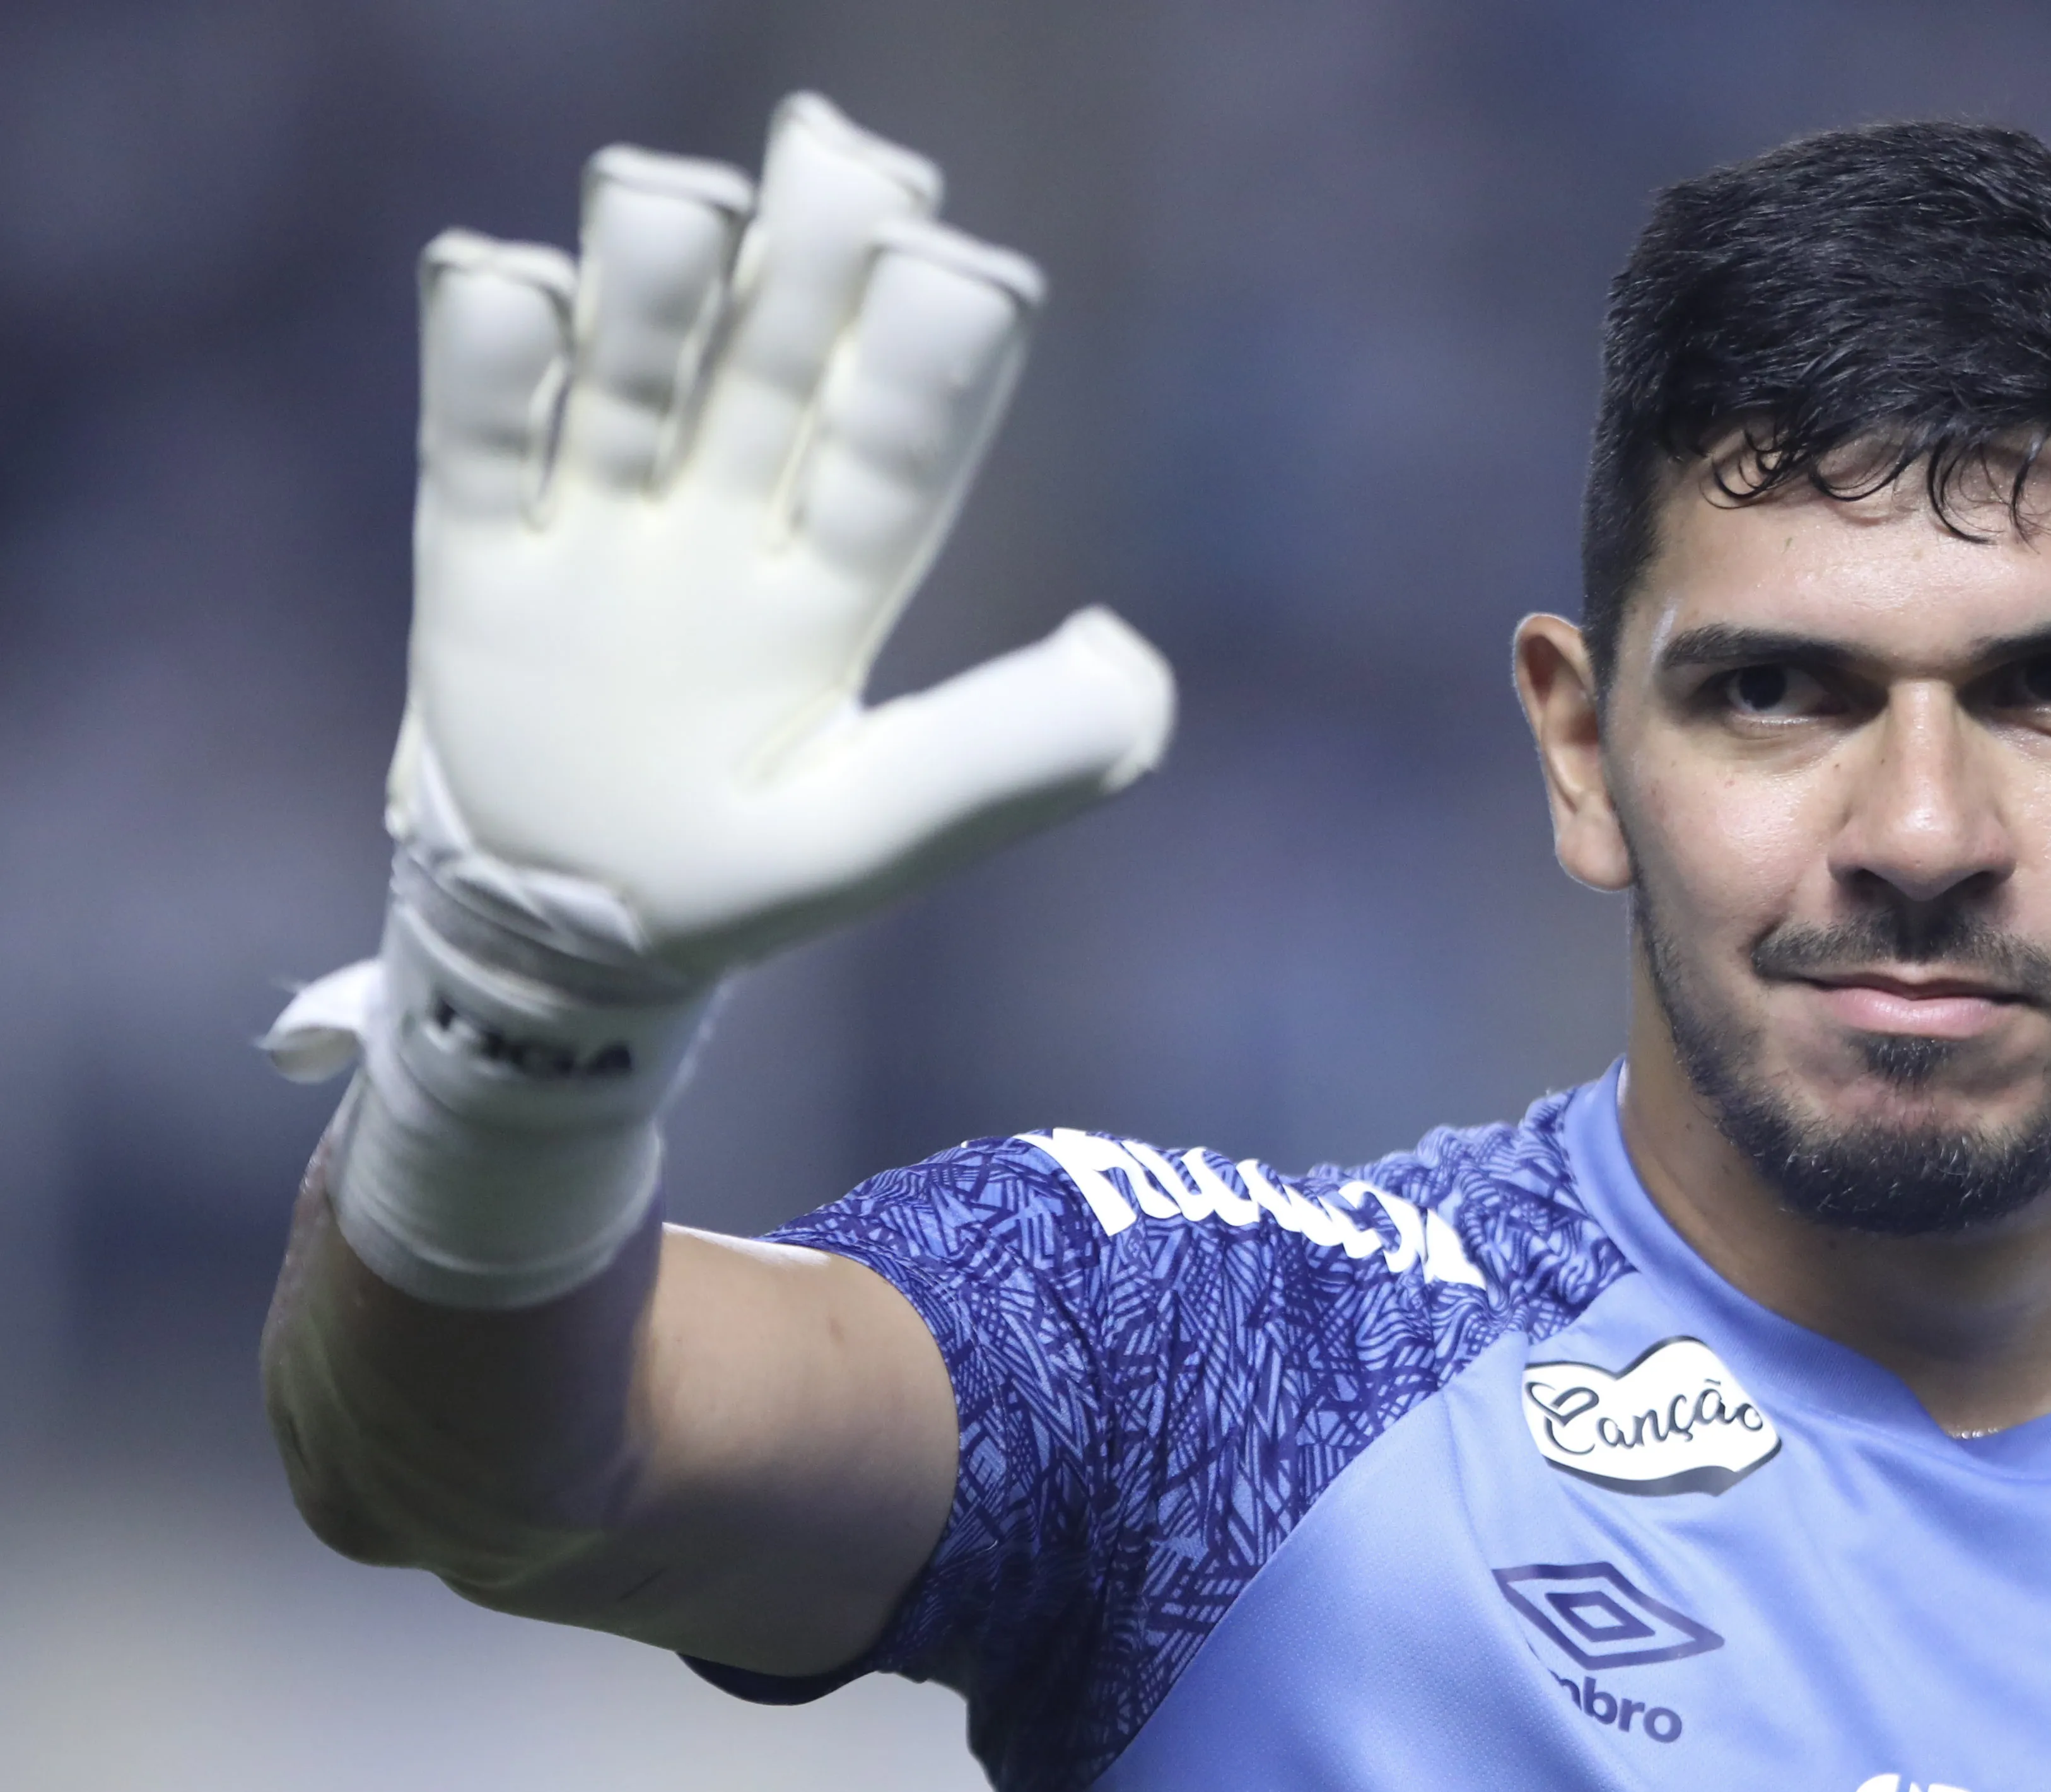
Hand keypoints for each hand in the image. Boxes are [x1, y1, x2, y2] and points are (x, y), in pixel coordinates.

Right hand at [390, 92, 1172, 974]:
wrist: (563, 943)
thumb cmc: (737, 885)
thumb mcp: (876, 837)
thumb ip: (1012, 759)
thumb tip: (1132, 656)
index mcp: (840, 577)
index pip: (901, 434)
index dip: (930, 345)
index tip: (957, 269)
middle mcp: (730, 516)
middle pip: (780, 346)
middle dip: (813, 242)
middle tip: (838, 150)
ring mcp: (605, 519)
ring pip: (637, 353)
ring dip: (656, 270)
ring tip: (673, 207)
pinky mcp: (478, 542)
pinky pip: (480, 426)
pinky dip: (491, 347)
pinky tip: (510, 286)